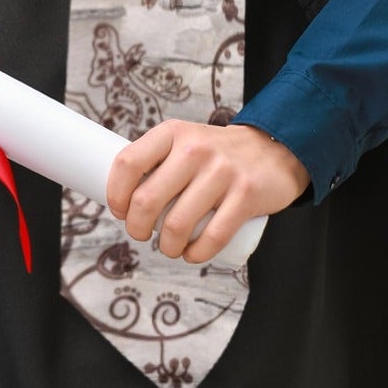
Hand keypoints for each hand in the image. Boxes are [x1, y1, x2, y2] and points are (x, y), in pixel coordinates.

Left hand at [105, 120, 309, 263]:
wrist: (271, 149)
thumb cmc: (215, 153)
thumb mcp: (183, 141)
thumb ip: (157, 161)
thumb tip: (123, 197)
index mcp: (171, 133)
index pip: (128, 162)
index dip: (115, 193)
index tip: (118, 210)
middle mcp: (193, 149)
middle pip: (147, 199)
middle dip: (136, 227)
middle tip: (140, 234)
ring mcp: (221, 172)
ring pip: (177, 224)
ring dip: (166, 247)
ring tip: (168, 247)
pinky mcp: (246, 195)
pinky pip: (212, 237)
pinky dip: (196, 254)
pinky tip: (191, 254)